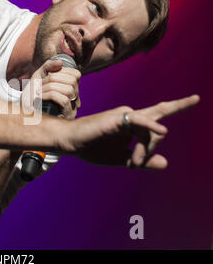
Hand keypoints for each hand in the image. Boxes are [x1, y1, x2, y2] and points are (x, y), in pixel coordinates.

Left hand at [21, 59, 81, 118]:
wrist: (22, 113)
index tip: (46, 75)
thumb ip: (48, 67)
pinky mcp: (67, 115)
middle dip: (54, 78)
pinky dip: (50, 94)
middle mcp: (75, 99)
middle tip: (40, 84)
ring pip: (69, 90)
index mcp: (71, 88)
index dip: (62, 71)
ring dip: (50, 87)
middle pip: (73, 81)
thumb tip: (61, 62)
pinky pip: (64, 100)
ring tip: (38, 91)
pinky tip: (40, 97)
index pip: (76, 75)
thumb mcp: (39, 77)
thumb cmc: (32, 95)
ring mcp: (73, 108)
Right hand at [58, 95, 199, 168]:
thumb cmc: (91, 148)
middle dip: (174, 111)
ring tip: (132, 164)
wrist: (70, 143)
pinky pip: (140, 122)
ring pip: (149, 131)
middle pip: (158, 117)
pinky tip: (163, 130)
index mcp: (131, 124)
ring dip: (144, 151)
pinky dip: (151, 126)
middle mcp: (130, 116)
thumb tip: (166, 163)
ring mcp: (124, 115)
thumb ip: (142, 160)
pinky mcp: (117, 118)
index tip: (194, 99)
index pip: (157, 116)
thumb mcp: (121, 158)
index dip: (175, 108)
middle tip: (188, 107)